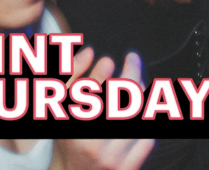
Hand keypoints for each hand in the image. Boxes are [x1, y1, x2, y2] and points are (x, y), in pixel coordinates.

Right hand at [58, 51, 151, 169]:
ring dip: (141, 95)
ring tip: (138, 82)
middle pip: (118, 103)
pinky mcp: (126, 169)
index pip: (88, 96)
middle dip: (130, 74)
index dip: (100, 75)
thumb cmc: (69, 139)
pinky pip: (147, 140)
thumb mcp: (60, 108)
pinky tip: (142, 110)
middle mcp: (90, 144)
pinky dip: (147, 122)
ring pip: (136, 120)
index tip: (109, 59)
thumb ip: (72, 75)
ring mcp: (110, 159)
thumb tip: (90, 51)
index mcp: (72, 128)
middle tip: (132, 58)